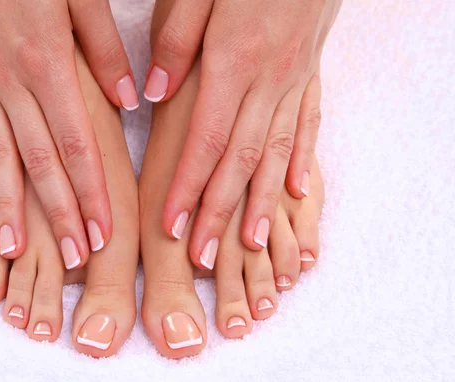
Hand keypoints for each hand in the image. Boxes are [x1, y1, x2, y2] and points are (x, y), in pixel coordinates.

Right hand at [0, 0, 138, 267]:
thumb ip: (105, 51)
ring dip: (9, 208)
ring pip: (0, 159)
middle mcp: (13, 87)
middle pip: (40, 164)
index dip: (90, 194)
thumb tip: (129, 101)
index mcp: (48, 68)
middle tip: (71, 259)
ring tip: (15, 251)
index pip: (75, 147)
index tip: (102, 234)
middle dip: (58, 216)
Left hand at [146, 0, 340, 267]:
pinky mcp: (310, 76)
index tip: (172, 226)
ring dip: (261, 202)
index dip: (188, 187)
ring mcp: (293, 82)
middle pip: (240, 160)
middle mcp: (267, 83)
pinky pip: (307, 126)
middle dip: (220, 212)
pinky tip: (296, 194)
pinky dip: (301, 163)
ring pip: (276, 154)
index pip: (206, 141)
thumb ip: (177, 41)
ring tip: (250, 245)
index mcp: (233, 63)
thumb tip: (154, 90)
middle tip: (205, 256)